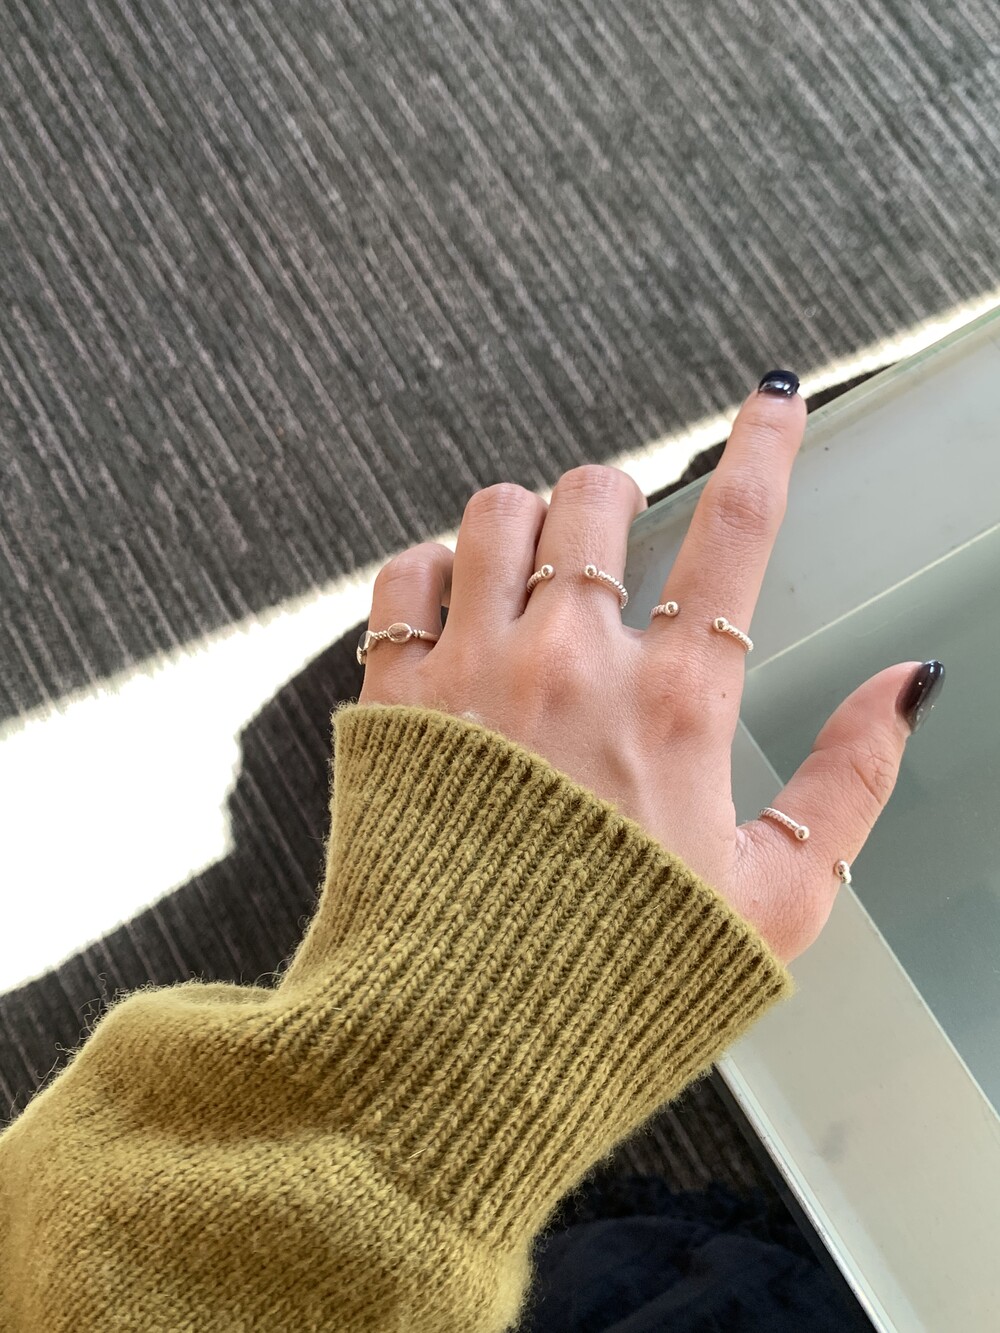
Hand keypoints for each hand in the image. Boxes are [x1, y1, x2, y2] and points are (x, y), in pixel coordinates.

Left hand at [357, 376, 941, 962]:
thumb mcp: (779, 900)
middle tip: (614, 543)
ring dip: (528, 521)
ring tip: (535, 572)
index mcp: (676, 705)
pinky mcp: (391, 701)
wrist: (462, 1043)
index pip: (736, 533)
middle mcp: (571, 663)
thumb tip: (910, 683)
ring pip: (497, 512)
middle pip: (597, 496)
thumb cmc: (623, 981)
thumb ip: (853, 779)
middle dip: (616, 501)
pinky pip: (403, 573)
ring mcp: (472, 672)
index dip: (766, 448)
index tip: (776, 397)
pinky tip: (453, 604)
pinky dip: (431, 567)